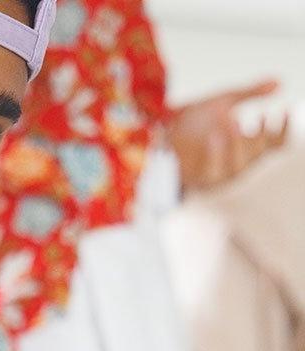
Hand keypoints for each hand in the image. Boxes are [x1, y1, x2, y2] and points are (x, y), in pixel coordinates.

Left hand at [165, 80, 287, 191]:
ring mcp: (218, 171)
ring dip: (238, 145)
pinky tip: (214, 135)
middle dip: (261, 138)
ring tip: (233, 122)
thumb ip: (251, 93)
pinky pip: (212, 172)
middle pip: (258, 156)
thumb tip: (279, 82)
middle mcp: (235, 160)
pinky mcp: (199, 178)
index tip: (279, 111)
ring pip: (239, 167)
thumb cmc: (192, 121)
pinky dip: (215, 154)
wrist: (158, 132)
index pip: (274, 145)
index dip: (282, 131)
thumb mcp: (224, 101)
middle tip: (256, 117)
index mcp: (245, 143)